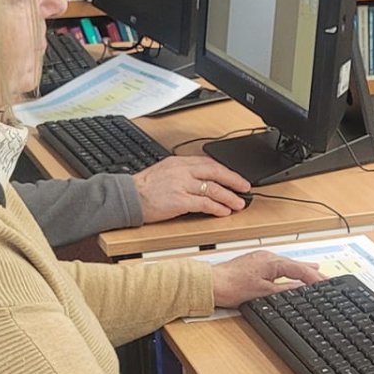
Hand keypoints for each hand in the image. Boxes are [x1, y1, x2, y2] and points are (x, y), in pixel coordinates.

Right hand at [132, 155, 251, 222]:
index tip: (236, 177)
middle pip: (215, 172)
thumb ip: (182, 173)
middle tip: (246, 187)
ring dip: (229, 197)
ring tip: (239, 203)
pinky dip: (217, 208)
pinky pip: (204, 203)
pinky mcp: (179, 201)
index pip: (209, 163)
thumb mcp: (164, 172)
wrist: (128, 197)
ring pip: (213, 189)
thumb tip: (201, 179)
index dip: (226, 170)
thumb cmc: (143, 188)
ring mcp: (181, 185)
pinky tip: (224, 212)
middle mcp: (182, 171)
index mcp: (179, 162)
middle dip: (234, 180)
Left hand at [209, 251, 324, 309]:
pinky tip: (291, 271)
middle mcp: (267, 257)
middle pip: (296, 264)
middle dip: (312, 272)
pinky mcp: (255, 263)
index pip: (300, 269)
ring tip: (316, 271)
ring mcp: (261, 259)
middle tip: (327, 279)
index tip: (326, 282)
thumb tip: (299, 288)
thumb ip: (284, 290)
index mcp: (272, 262)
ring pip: (287, 264)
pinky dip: (289, 269)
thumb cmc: (231, 287)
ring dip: (302, 269)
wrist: (211, 284)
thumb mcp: (263, 293)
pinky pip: (278, 265)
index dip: (315, 277)